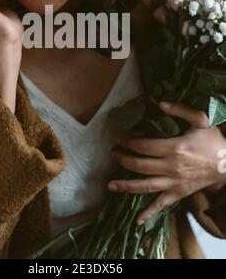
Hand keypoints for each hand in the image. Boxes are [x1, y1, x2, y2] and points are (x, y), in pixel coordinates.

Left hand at [108, 101, 225, 225]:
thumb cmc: (213, 140)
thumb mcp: (200, 119)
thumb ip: (180, 110)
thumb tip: (160, 103)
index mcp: (175, 148)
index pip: (144, 146)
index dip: (129, 142)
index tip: (119, 139)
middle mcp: (172, 167)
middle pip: (140, 166)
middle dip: (123, 160)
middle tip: (112, 155)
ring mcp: (175, 182)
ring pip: (146, 186)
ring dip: (127, 186)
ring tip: (110, 185)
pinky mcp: (179, 193)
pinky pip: (162, 204)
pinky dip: (149, 213)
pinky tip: (137, 220)